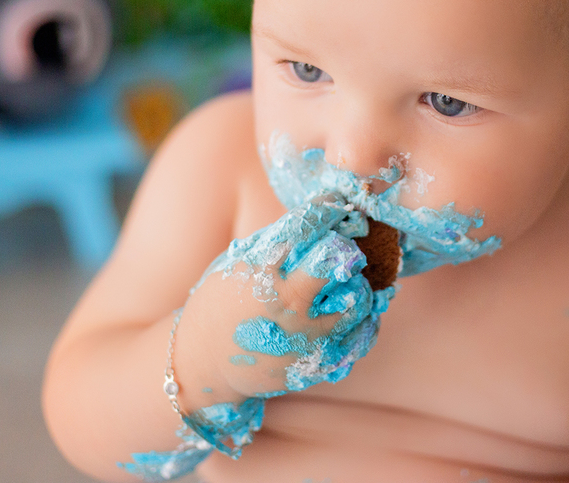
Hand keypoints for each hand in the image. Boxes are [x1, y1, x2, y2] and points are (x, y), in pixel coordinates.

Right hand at [172, 196, 392, 406]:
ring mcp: (308, 337)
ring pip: (361, 296)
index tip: (337, 205)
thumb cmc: (221, 302)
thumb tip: (319, 210)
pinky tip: (346, 307)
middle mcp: (289, 304)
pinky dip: (362, 316)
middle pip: (339, 258)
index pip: (308, 226)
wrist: (205, 362)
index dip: (328, 209)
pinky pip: (363, 332)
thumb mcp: (236, 262)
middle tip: (340, 245)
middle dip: (344, 244)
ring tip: (341, 282)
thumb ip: (275, 238)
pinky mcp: (321, 362)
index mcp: (264, 272)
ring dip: (355, 282)